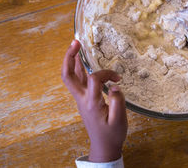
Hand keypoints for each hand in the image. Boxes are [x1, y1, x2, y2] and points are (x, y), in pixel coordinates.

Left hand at [61, 40, 127, 161]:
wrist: (104, 146)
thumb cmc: (112, 134)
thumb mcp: (120, 120)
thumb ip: (118, 101)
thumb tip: (115, 85)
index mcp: (91, 103)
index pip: (94, 79)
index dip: (106, 73)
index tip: (117, 78)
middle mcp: (83, 99)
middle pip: (68, 75)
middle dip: (69, 57)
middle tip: (75, 42)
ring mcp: (81, 99)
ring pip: (71, 76)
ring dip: (72, 60)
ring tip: (76, 45)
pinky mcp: (84, 99)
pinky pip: (77, 80)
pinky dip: (78, 68)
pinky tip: (82, 61)